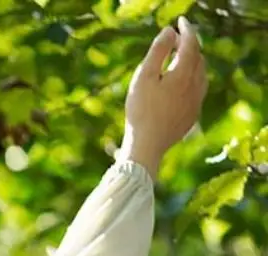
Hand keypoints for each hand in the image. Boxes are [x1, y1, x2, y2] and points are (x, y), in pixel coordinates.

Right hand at [120, 17, 207, 178]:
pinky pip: (198, 91)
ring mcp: (196, 101)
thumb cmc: (141, 112)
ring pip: (200, 74)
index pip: (191, 43)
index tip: (179, 23)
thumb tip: (169, 31)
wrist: (147, 146)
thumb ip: (157, 51)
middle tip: (174, 42)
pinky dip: (192, 80)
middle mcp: (196, 85)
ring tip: (179, 61)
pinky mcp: (192, 115)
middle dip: (189, 46)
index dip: (186, 30)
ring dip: (192, 63)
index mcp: (184, 73)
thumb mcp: (143, 77)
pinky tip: (181, 85)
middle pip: (198, 57)